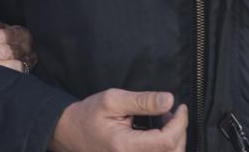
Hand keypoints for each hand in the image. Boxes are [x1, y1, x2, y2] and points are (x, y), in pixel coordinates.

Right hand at [49, 89, 186, 151]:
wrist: (68, 133)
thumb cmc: (87, 115)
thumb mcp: (111, 100)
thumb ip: (141, 101)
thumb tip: (169, 100)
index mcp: (126, 146)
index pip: (167, 141)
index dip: (180, 123)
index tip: (180, 107)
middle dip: (180, 131)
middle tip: (172, 112)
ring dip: (176, 140)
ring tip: (167, 121)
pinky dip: (167, 147)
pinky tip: (160, 133)